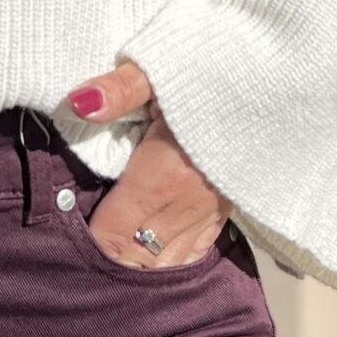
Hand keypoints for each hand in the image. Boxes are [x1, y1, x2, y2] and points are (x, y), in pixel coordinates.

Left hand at [63, 59, 231, 267]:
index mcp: (162, 176)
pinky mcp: (225, 210)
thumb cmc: (206, 71)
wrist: (269, 80)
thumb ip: (118, 91)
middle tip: (83, 258)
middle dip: (109, 261)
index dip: (87, 240)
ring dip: (138, 265)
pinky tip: (154, 260)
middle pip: (136, 256)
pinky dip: (168, 261)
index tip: (67, 235)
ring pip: (164, 263)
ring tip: (114, 263)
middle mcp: (186, 205)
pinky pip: (193, 252)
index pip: (111, 234)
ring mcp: (208, 212)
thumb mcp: (157, 71)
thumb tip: (80, 104)